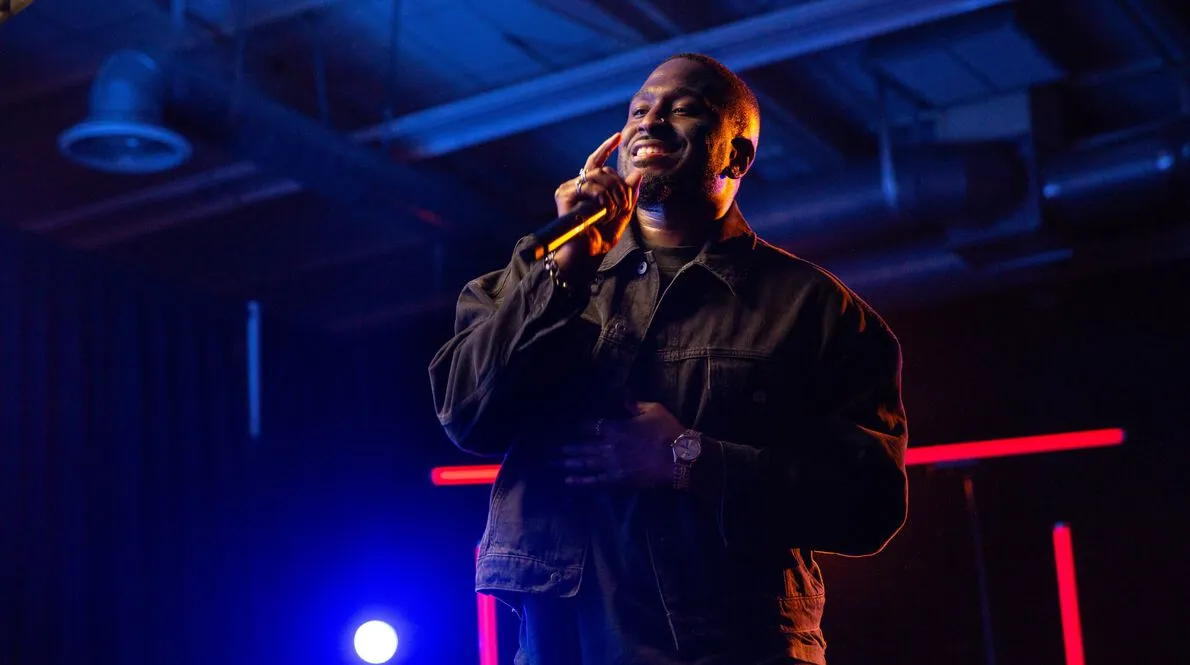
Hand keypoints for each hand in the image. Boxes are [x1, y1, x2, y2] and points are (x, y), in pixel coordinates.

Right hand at [551, 133, 642, 277]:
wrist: (585, 255)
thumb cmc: (600, 238)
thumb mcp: (622, 214)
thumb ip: (629, 194)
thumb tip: (638, 173)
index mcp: (589, 188)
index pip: (596, 161)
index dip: (606, 148)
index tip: (617, 136)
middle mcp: (577, 185)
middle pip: (604, 170)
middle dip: (620, 186)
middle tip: (625, 205)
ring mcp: (569, 189)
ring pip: (599, 176)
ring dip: (614, 194)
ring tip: (615, 211)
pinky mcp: (564, 195)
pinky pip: (589, 185)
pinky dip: (601, 197)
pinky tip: (604, 209)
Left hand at [559, 402, 685, 488]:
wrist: (680, 458)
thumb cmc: (667, 432)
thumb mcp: (652, 410)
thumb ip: (634, 404)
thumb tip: (622, 395)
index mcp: (615, 428)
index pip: (589, 425)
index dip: (577, 425)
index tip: (566, 426)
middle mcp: (608, 446)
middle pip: (581, 445)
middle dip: (564, 446)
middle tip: (548, 448)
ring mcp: (611, 465)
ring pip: (584, 463)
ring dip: (566, 462)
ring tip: (551, 463)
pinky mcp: (617, 480)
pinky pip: (595, 481)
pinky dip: (580, 481)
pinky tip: (568, 481)